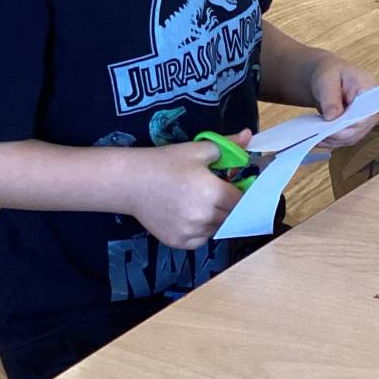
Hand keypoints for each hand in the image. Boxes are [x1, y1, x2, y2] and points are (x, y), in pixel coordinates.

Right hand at [123, 130, 251, 249]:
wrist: (131, 182)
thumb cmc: (164, 163)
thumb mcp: (196, 150)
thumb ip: (226, 146)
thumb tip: (247, 135)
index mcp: (213, 193)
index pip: (242, 201)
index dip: (240, 193)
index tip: (233, 186)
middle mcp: (205, 217)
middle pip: (231, 216)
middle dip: (228, 205)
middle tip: (214, 193)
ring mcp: (191, 232)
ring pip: (216, 229)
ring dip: (215, 219)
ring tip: (198, 203)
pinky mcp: (179, 242)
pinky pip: (201, 239)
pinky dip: (200, 230)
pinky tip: (189, 215)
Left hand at [309, 54, 377, 148]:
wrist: (329, 80)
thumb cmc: (330, 74)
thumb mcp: (326, 78)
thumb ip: (330, 96)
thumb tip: (332, 117)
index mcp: (370, 90)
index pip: (366, 112)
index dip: (351, 122)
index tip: (333, 124)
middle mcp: (372, 109)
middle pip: (357, 129)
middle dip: (336, 133)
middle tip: (318, 133)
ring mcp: (365, 122)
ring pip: (349, 138)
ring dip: (331, 139)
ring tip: (313, 136)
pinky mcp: (355, 131)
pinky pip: (343, 141)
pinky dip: (329, 141)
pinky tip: (316, 138)